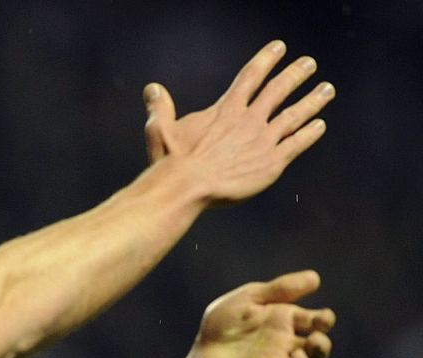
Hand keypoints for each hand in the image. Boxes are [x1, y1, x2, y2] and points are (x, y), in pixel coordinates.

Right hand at [143, 40, 333, 205]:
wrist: (188, 187)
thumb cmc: (172, 162)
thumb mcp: (160, 131)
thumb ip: (160, 109)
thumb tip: (151, 88)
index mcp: (225, 110)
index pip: (250, 77)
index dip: (266, 60)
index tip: (279, 47)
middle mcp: (249, 121)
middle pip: (278, 91)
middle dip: (295, 75)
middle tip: (310, 63)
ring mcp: (263, 141)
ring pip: (294, 115)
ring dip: (312, 101)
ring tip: (327, 90)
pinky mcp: (272, 163)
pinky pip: (296, 144)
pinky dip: (309, 134)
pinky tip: (320, 125)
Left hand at [184, 270, 334, 357]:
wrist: (199, 350)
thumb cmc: (225, 322)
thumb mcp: (248, 299)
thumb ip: (279, 289)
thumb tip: (315, 277)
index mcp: (286, 321)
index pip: (317, 322)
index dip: (325, 320)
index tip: (322, 319)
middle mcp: (286, 345)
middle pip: (318, 350)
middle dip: (322, 347)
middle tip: (314, 342)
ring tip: (295, 356)